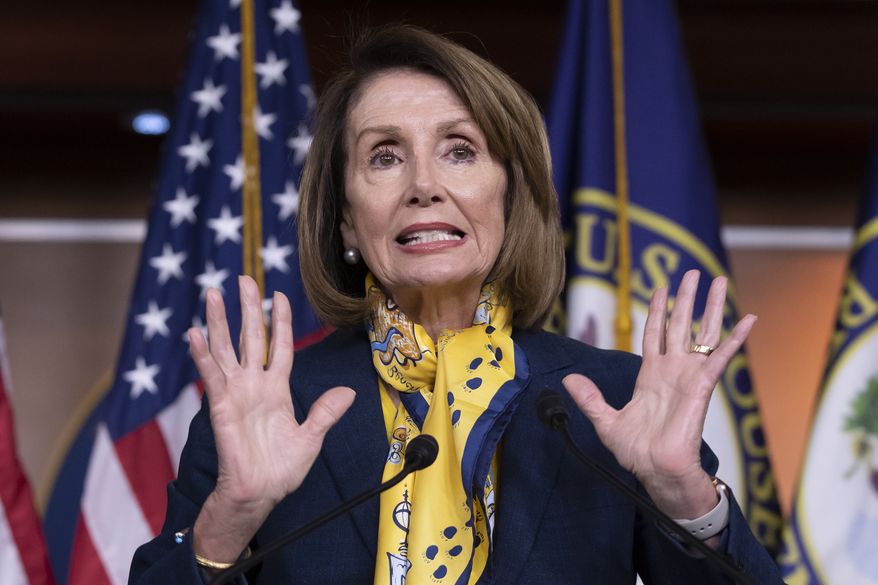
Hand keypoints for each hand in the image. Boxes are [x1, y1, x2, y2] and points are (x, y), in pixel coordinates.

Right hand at [189, 276, 354, 561]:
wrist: (260, 494)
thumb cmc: (282, 470)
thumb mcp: (311, 437)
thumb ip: (325, 412)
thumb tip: (348, 391)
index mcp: (277, 388)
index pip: (279, 346)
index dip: (279, 321)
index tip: (278, 296)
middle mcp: (255, 384)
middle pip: (250, 337)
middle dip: (247, 309)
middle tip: (244, 279)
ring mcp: (236, 393)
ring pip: (226, 348)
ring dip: (219, 321)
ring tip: (214, 292)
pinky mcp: (221, 406)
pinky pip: (212, 375)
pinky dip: (202, 354)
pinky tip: (194, 333)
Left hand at [563, 270, 754, 519]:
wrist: (656, 471)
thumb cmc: (636, 452)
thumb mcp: (605, 420)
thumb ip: (590, 398)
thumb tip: (569, 379)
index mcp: (651, 375)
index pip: (655, 333)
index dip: (657, 311)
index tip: (660, 288)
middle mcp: (672, 370)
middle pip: (681, 324)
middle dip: (686, 298)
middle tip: (691, 273)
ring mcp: (689, 375)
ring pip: (703, 333)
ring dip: (712, 307)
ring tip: (720, 280)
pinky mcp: (702, 385)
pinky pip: (721, 356)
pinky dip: (735, 338)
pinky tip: (748, 319)